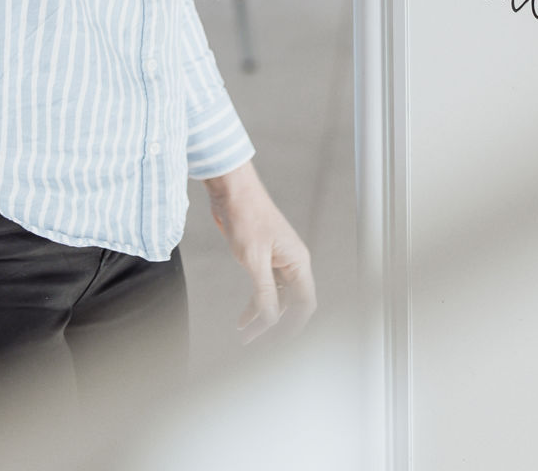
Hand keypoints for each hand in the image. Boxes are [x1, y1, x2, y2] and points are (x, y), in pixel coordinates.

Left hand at [203, 161, 315, 343]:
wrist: (232, 192)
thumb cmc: (246, 218)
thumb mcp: (253, 259)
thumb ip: (264, 292)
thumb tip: (271, 321)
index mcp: (298, 261)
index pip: (305, 303)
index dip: (294, 326)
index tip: (277, 344)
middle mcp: (292, 263)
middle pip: (291, 304)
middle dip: (275, 326)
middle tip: (256, 343)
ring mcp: (278, 261)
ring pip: (277, 298)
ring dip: (262, 317)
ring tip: (244, 335)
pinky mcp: (263, 259)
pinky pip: (265, 289)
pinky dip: (255, 305)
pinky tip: (242, 319)